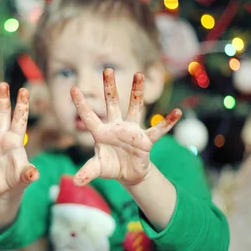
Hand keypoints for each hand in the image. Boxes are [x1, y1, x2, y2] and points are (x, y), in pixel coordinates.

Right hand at [0, 83, 38, 195]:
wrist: (5, 189)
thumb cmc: (18, 179)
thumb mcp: (25, 176)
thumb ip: (28, 173)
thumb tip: (35, 174)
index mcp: (15, 141)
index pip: (19, 120)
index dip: (22, 106)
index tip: (24, 90)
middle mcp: (1, 137)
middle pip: (3, 114)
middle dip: (3, 100)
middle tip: (2, 84)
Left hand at [71, 68, 180, 186]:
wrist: (128, 174)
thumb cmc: (111, 167)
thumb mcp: (98, 169)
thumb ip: (88, 172)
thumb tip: (75, 182)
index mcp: (101, 132)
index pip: (88, 116)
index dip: (81, 104)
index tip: (73, 88)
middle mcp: (116, 126)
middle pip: (111, 103)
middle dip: (110, 87)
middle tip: (107, 68)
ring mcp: (131, 131)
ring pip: (134, 107)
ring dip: (136, 92)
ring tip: (138, 74)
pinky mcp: (145, 140)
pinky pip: (158, 130)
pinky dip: (168, 122)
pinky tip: (177, 112)